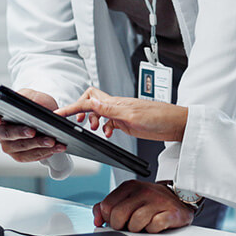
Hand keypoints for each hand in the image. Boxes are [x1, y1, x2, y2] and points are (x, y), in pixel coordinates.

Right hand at [0, 88, 67, 162]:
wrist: (47, 116)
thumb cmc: (36, 104)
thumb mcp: (34, 96)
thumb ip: (30, 99)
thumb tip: (32, 105)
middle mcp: (0, 133)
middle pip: (6, 134)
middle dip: (20, 133)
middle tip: (33, 131)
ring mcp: (9, 146)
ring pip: (20, 148)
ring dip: (37, 145)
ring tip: (52, 141)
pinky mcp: (20, 155)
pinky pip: (30, 157)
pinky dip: (44, 152)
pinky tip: (55, 148)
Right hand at [55, 87, 187, 141]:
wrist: (176, 124)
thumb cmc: (160, 117)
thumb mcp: (132, 116)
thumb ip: (110, 110)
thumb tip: (90, 101)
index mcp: (116, 102)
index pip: (88, 101)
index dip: (71, 107)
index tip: (58, 113)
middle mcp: (116, 106)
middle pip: (90, 101)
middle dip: (79, 110)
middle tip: (76, 122)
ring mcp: (121, 114)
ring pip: (98, 112)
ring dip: (91, 120)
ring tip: (92, 129)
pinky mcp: (126, 122)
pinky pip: (108, 122)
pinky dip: (103, 128)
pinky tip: (108, 134)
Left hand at [93, 180, 194, 232]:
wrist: (179, 198)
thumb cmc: (150, 202)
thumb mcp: (128, 199)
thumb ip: (108, 206)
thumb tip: (97, 219)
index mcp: (129, 186)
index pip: (106, 206)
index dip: (109, 218)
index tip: (117, 221)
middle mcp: (143, 190)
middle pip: (118, 215)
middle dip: (121, 226)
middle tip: (129, 225)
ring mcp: (158, 200)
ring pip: (135, 223)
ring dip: (137, 229)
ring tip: (144, 224)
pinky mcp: (170, 212)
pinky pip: (153, 227)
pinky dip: (152, 230)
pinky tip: (155, 225)